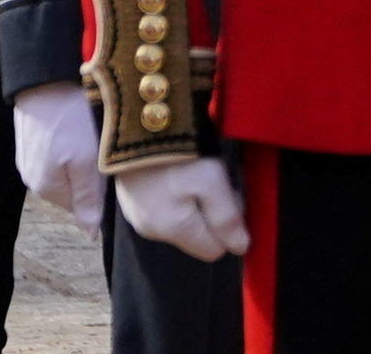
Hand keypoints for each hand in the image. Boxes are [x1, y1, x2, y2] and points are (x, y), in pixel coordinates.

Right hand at [12, 81, 104, 235]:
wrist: (43, 79)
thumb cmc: (67, 120)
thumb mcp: (85, 162)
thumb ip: (87, 199)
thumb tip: (91, 235)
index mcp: (46, 189)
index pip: (82, 206)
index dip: (101, 190)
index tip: (111, 169)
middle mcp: (32, 179)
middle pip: (73, 188)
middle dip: (90, 175)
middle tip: (104, 149)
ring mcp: (29, 158)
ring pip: (65, 169)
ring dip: (80, 158)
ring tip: (90, 135)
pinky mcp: (31, 138)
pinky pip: (56, 151)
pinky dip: (69, 143)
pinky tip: (77, 127)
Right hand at [114, 156, 248, 260]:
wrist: (137, 121)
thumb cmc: (179, 154)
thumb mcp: (212, 181)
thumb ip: (227, 218)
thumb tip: (240, 249)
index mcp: (172, 231)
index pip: (213, 250)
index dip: (227, 227)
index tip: (228, 195)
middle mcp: (151, 231)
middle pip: (195, 235)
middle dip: (209, 214)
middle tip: (212, 179)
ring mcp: (136, 213)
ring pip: (179, 220)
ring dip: (192, 202)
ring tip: (193, 170)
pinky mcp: (129, 195)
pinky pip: (162, 206)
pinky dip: (173, 193)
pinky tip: (174, 169)